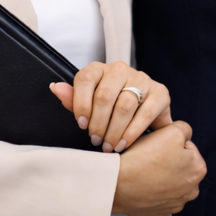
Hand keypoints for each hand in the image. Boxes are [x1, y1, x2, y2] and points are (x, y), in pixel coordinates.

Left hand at [50, 62, 171, 152]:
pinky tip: (124, 143)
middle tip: (95, 140)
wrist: (143, 113)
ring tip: (108, 146)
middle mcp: (121, 70)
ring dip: (114, 130)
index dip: (81, 103)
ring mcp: (142, 80)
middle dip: (98, 123)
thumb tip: (55, 88)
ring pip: (125, 105)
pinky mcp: (160, 92)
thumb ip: (73, 98)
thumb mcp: (89, 104)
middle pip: (105, 95)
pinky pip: (146, 113)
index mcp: (100, 69)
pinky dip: (132, 132)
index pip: (85, 78)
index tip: (81, 124)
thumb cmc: (110, 109)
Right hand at [111, 120, 206, 215]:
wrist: (116, 184)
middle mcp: (191, 191)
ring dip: (160, 176)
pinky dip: (151, 190)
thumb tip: (185, 135)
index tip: (157, 146)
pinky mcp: (159, 213)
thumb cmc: (144, 157)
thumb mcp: (172, 131)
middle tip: (150, 157)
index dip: (170, 142)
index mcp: (198, 170)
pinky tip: (141, 184)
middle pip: (180, 165)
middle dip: (168, 160)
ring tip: (144, 170)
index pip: (187, 147)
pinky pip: (158, 196)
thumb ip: (185, 129)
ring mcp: (175, 204)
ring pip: (169, 181)